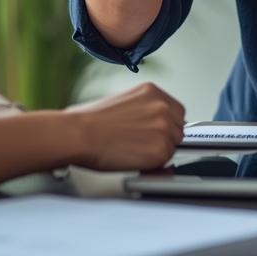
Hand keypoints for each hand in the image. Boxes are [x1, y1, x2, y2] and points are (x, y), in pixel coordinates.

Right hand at [63, 83, 184, 170]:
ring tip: (133, 151)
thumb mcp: (122, 101)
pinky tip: (133, 159)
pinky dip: (152, 164)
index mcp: (152, 92)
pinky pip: (165, 162)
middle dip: (165, 138)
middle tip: (142, 144)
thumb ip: (143, 109)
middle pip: (178, 128)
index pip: (176, 111)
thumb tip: (148, 123)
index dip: (166, 124)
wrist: (78, 134)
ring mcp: (163, 128)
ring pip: (173, 146)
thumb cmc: (88, 120)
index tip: (156, 132)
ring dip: (159, 151)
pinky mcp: (160, 150)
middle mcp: (162, 107)